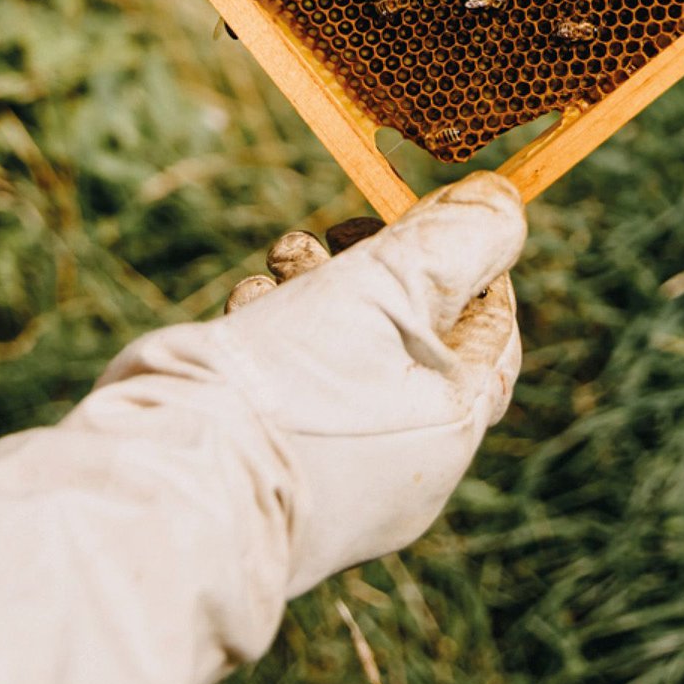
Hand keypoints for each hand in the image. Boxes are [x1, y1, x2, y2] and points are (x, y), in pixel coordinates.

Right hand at [103, 171, 524, 593]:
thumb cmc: (290, 391)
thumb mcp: (387, 293)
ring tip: (277, 269)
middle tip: (335, 231)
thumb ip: (453, 242)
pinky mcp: (270, 458)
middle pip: (408, 331)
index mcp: (450, 427)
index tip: (416, 216)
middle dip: (370, 265)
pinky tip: (246, 314)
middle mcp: (401, 459)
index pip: (492, 327)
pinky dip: (269, 332)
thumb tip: (505, 201)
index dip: (462, 258)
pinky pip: (287, 379)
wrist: (178, 481)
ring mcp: (334, 466)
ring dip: (310, 288)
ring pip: (341, 347)